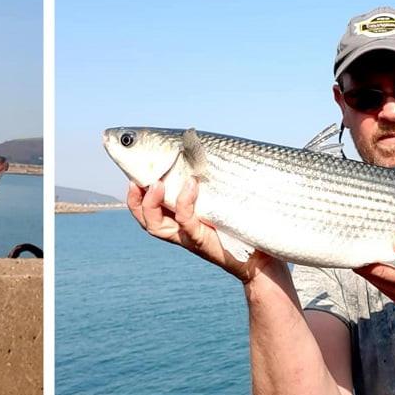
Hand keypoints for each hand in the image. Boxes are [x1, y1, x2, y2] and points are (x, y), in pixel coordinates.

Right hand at [127, 177, 273, 282]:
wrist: (261, 254)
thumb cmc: (242, 219)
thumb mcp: (219, 193)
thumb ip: (204, 176)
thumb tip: (195, 139)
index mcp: (176, 216)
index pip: (146, 204)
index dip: (135, 190)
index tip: (132, 171)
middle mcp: (177, 228)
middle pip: (144, 217)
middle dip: (135, 198)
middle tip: (136, 179)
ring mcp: (187, 236)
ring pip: (155, 226)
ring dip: (151, 203)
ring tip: (157, 182)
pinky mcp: (201, 240)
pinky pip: (185, 221)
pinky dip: (185, 202)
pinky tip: (191, 184)